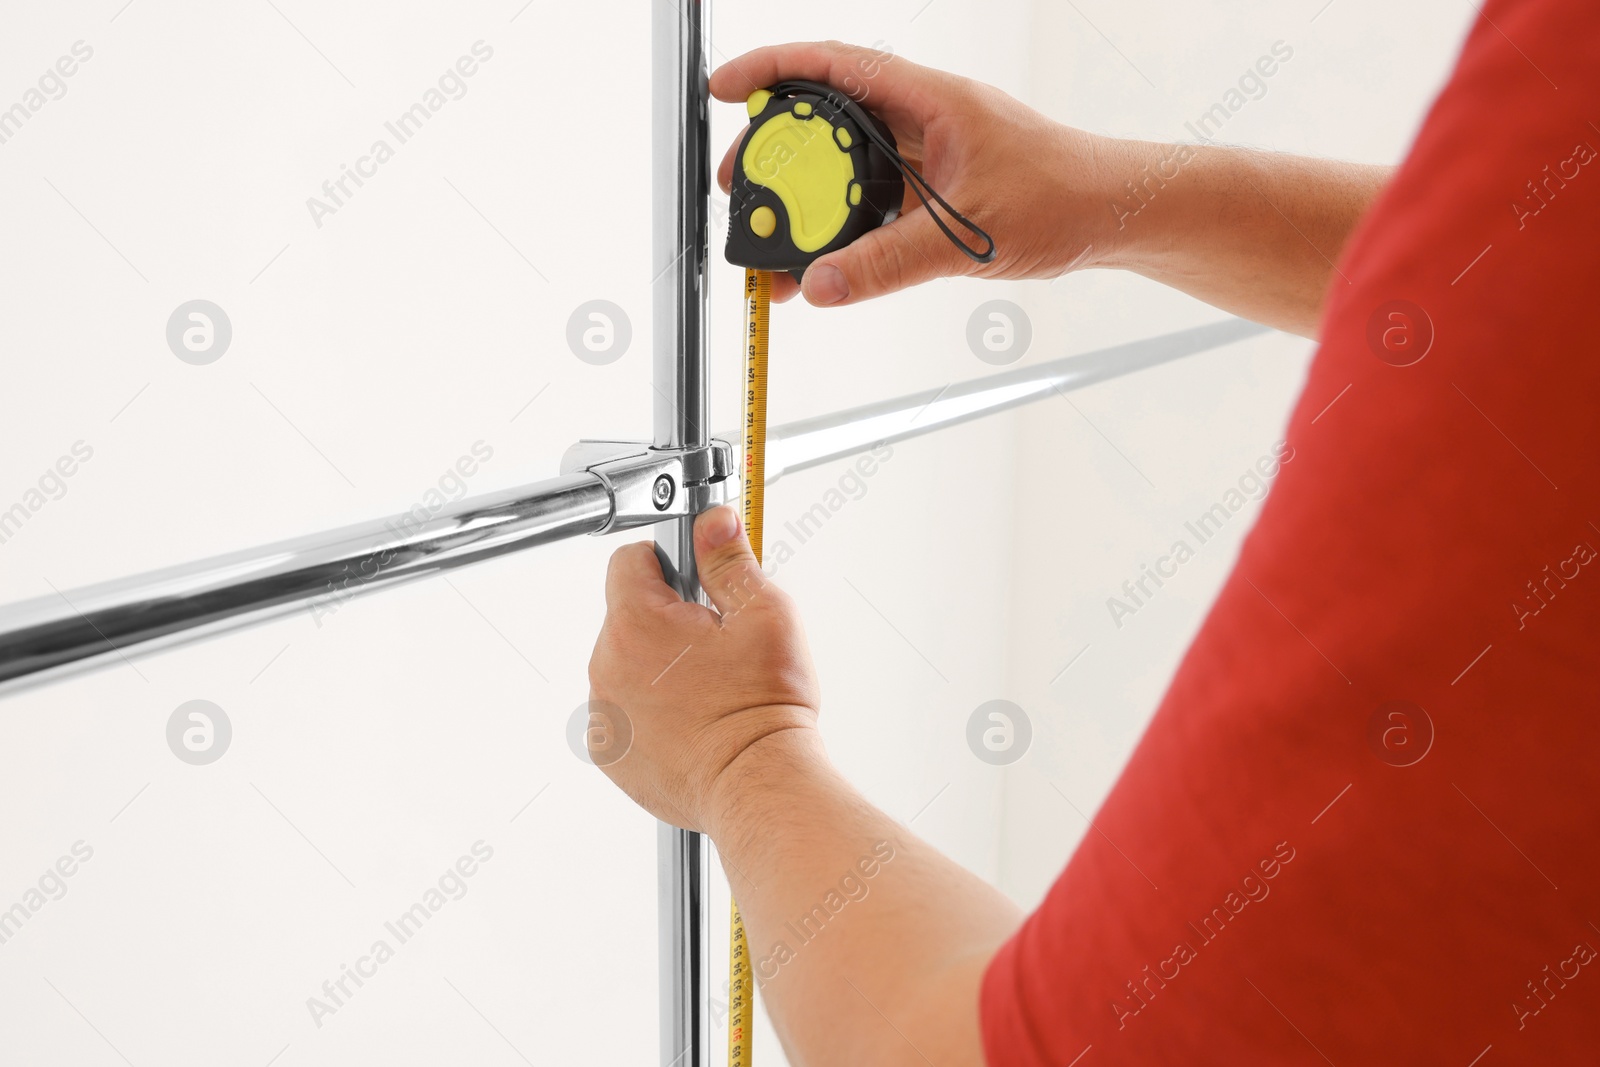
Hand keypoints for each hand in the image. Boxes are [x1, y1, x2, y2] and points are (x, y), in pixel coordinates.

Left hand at [586, 506, 820, 831]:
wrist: (758, 784)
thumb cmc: (763, 706)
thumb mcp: (763, 614)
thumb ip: (729, 560)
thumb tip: (713, 521)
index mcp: (636, 622)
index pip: (630, 561)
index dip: (668, 563)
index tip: (696, 584)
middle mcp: (606, 664)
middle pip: (628, 615)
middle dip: (667, 620)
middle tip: (716, 647)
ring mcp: (603, 711)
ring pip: (626, 663)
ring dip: (657, 667)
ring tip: (708, 689)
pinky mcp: (609, 750)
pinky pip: (622, 710)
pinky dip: (649, 711)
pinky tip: (692, 721)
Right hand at [711, 40, 1115, 306]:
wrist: (1111, 215)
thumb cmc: (1063, 195)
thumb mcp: (965, 233)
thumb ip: (887, 263)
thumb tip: (819, 285)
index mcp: (927, 99)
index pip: (832, 66)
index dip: (771, 70)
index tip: (726, 91)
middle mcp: (918, 118)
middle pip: (822, 118)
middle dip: (772, 150)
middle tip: (738, 186)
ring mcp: (922, 154)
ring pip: (842, 165)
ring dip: (803, 199)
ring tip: (769, 236)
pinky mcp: (929, 190)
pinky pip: (868, 203)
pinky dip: (838, 230)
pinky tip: (818, 264)